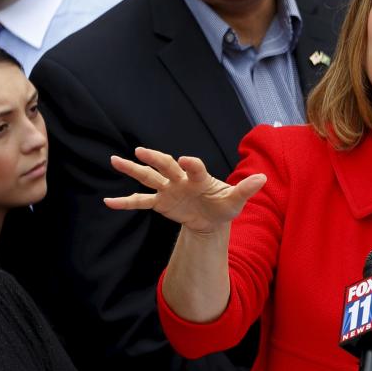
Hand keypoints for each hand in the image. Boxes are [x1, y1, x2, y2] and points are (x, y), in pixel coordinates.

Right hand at [105, 147, 265, 235]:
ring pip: (149, 177)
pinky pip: (141, 201)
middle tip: (140, 151)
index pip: (194, 167)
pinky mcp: (161, 202)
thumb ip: (246, 189)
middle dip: (155, 158)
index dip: (191, 164)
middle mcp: (181, 179)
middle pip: (166, 166)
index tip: (185, 160)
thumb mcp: (236, 201)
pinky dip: (125, 202)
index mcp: (200, 177)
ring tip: (114, 160)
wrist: (212, 219)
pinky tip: (108, 202)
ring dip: (132, 169)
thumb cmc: (224, 206)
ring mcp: (169, 189)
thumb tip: (263, 178)